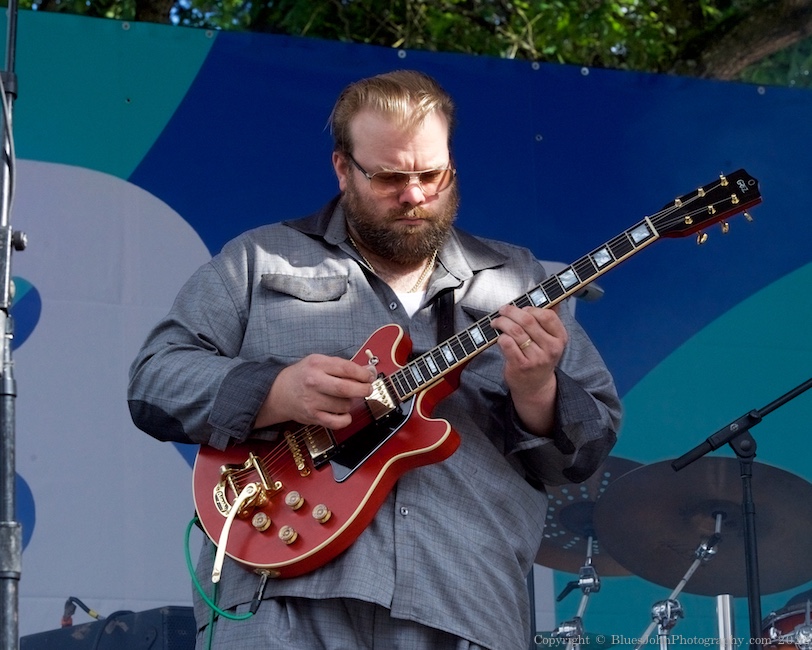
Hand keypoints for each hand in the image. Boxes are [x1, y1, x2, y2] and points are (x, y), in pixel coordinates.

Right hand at [256, 354, 373, 430]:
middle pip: (346, 388)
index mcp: (317, 364)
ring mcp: (313, 401)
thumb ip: (343, 366)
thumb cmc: (303, 375)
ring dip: (351, 402)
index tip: (369, 376)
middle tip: (367, 389)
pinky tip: (343, 412)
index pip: (347, 368)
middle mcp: (314, 382)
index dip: (363, 374)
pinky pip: (337, 422)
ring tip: (345, 398)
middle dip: (363, 389)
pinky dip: (345, 419)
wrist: (280, 391)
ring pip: (344, 405)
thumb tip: (369, 371)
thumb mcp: (320, 362)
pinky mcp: (313, 416)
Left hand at [491, 304, 567, 435]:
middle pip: (527, 320)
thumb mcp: (551, 340)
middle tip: (502, 310)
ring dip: (502, 322)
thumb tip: (550, 298)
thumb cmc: (540, 358)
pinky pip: (507, 343)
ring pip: (515, 331)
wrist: (535, 387)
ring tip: (496, 322)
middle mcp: (550, 348)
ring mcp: (536, 358)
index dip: (531, 308)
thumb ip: (550, 320)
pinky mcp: (520, 365)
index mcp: (560, 338)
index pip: (547, 315)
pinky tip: (499, 337)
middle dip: (511, 311)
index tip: (521, 308)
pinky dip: (500, 337)